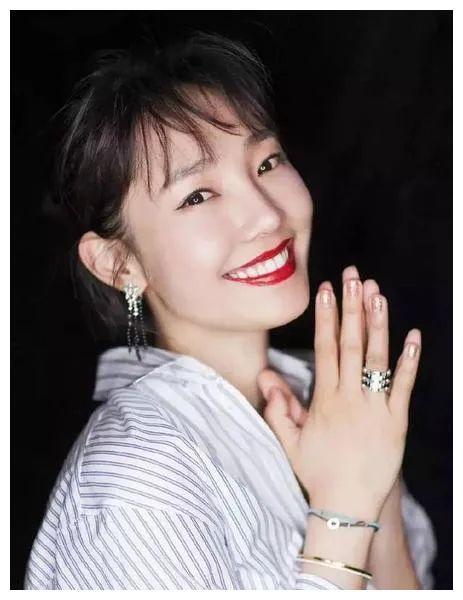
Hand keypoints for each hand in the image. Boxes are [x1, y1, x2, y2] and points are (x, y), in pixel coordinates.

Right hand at [257, 266, 421, 517]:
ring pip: (378, 358)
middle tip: (353, 277)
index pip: (326, 349)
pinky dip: (410, 361)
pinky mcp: (398, 421)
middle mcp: (351, 398)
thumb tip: (266, 376)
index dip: (326, 318)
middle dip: (352, 308)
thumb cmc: (317, 472)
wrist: (347, 506)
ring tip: (378, 294)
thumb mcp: (289, 441)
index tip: (326, 291)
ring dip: (378, 324)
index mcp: (325, 400)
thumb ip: (278, 406)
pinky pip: (405, 386)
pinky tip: (413, 337)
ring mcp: (376, 408)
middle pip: (352, 344)